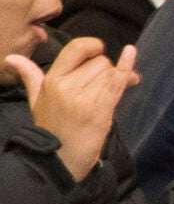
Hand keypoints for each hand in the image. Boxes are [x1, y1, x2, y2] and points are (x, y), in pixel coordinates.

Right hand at [8, 38, 135, 182]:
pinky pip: (117, 84)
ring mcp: (83, 98)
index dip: (91, 45)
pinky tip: (132, 54)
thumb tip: (11, 58)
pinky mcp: (100, 110)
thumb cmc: (51, 128)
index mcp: (52, 80)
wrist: (59, 158)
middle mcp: (66, 85)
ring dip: (120, 77)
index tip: (99, 49)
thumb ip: (30, 76)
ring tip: (126, 82)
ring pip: (110, 72)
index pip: (75, 49)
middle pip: (100, 62)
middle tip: (109, 82)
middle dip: (108, 70)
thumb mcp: (36, 100)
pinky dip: (128, 72)